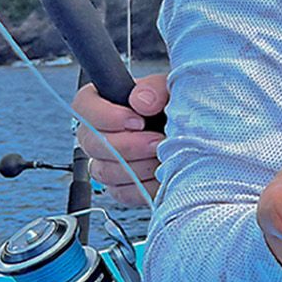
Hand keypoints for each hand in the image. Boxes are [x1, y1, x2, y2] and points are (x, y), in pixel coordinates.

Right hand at [73, 73, 170, 204]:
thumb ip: (155, 88)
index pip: (83, 106)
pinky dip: (145, 186)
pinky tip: (163, 173)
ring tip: (164, 156)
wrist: (198, 135)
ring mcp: (106, 162)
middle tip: (157, 142)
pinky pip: (122, 193)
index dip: (105, 116)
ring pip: (104, 171)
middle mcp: (98, 133)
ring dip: (138, 166)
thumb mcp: (173, 89)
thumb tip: (140, 101)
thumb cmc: (180, 108)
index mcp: (105, 102)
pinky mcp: (121, 187)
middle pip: (92, 144)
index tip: (137, 121)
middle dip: (128, 145)